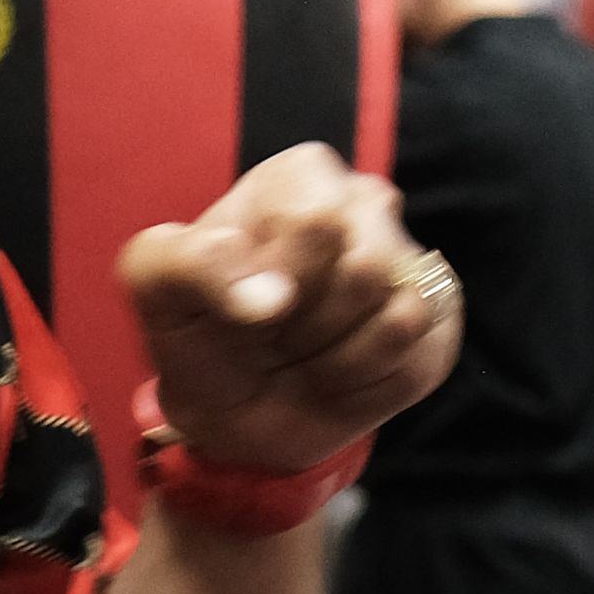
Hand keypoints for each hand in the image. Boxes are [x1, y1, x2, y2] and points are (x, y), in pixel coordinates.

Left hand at [123, 143, 455, 473]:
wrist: (235, 416)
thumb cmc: (200, 334)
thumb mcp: (156, 289)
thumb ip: (186, 265)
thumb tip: (268, 297)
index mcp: (301, 177)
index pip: (315, 221)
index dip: (276, 279)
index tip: (243, 302)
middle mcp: (366, 207)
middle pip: (363, 271)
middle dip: (302, 326)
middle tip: (273, 334)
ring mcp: (409, 267)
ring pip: (398, 319)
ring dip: (331, 362)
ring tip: (303, 356)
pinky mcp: (437, 329)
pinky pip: (415, 364)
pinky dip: (365, 389)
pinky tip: (337, 378)